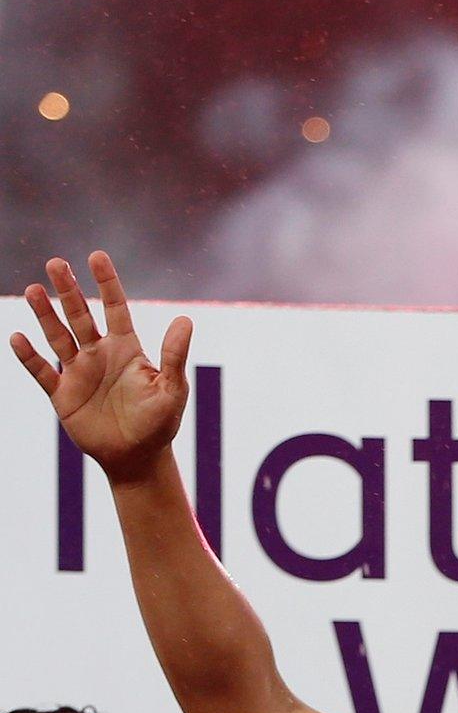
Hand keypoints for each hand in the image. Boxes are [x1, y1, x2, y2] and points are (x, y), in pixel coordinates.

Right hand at [11, 252, 192, 483]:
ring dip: (45, 315)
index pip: (115, 308)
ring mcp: (78, 372)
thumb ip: (174, 354)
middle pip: (80, 315)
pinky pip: (41, 371)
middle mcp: (99, 354)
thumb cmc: (159, 422)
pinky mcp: (62, 394)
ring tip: (33, 290)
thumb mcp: (172, 388)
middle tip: (55, 263)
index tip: (96, 256)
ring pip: (57, 336)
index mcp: (127, 349)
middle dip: (68, 290)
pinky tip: (17, 337)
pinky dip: (29, 355)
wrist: (137, 456)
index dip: (106, 283)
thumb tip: (185, 318)